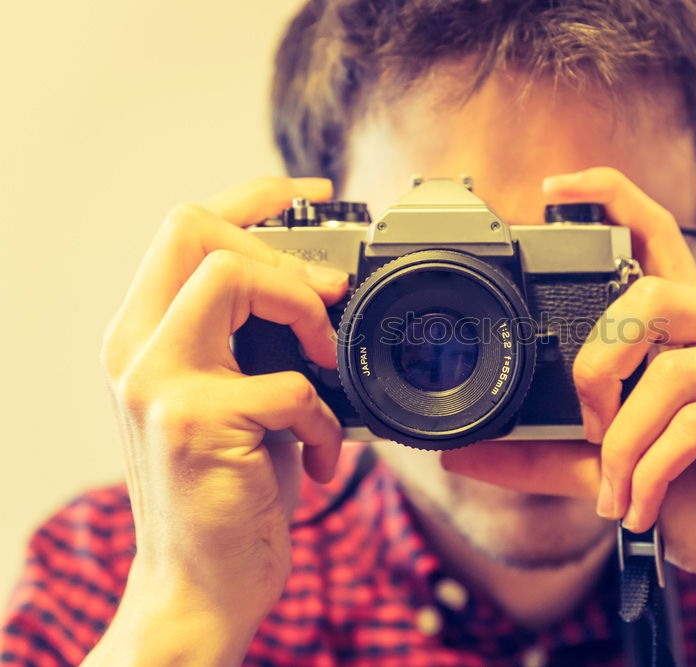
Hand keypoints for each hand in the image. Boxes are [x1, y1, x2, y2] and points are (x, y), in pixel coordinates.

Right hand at [93, 177, 346, 661]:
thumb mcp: (234, 399)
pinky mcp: (194, 424)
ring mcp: (158, 384)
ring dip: (303, 313)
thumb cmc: (229, 488)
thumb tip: (317, 287)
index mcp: (146, 335)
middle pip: (195, 229)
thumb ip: (251, 342)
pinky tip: (326, 455)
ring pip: (229, 278)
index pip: (184, 225)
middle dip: (281, 252)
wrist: (201, 584)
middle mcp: (137, 349)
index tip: (313, 194)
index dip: (253, 195)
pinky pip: (288, 383)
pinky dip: (328, 419)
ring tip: (327, 367)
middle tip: (328, 299)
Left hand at [443, 168, 695, 664]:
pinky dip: (655, 471)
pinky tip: (649, 508)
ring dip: (625, 446)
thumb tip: (462, 452)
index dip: (613, 199)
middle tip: (592, 431)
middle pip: (651, 300)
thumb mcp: (621, 470)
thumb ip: (550, 453)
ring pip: (669, 371)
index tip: (553, 188)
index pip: (664, 239)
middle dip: (597, 370)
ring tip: (621, 495)